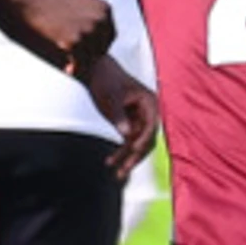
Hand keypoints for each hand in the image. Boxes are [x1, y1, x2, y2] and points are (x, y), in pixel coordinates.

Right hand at [10, 0, 115, 71]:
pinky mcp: (74, 41)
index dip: (98, 46)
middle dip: (90, 55)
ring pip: (91, 58)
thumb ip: (90, 15)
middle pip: (101, 49)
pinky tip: (67, 69)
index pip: (110, 36)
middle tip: (77, 60)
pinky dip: (75, 69)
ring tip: (71, 65)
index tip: (86, 51)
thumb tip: (92, 32)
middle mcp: (100, 20)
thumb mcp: (80, 2)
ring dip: (82, 63)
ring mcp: (88, 30)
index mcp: (104, 9)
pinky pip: (80, 63)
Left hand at [84, 59, 160, 174]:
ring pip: (138, 143)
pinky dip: (120, 151)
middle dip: (135, 156)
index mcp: (150, 102)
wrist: (94, 70)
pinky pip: (129, 141)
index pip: (151, 126)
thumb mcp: (109, 98)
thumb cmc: (104, 80)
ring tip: (117, 174)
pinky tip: (110, 162)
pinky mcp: (130, 123)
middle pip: (147, 139)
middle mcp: (149, 112)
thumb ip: (118, 115)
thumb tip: (126, 134)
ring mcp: (140, 118)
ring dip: (128, 158)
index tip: (133, 149)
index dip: (143, 140)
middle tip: (124, 171)